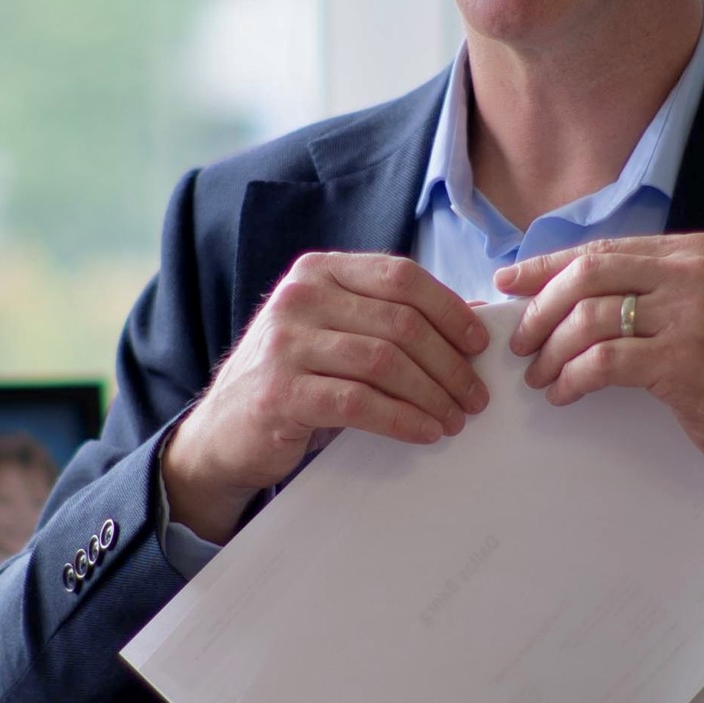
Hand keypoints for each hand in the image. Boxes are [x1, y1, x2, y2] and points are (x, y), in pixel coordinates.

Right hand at [164, 252, 496, 540]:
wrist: (224, 431)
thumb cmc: (294, 380)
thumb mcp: (338, 336)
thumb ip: (393, 320)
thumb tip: (474, 317)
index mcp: (319, 271)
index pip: (400, 276)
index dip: (448, 310)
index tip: (479, 344)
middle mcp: (299, 297)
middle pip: (400, 322)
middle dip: (449, 362)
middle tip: (474, 395)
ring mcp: (285, 343)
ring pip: (385, 361)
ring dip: (432, 394)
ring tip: (455, 418)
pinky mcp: (281, 392)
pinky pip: (360, 402)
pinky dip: (402, 419)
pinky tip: (425, 432)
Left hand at [499, 233, 703, 485]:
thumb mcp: (702, 311)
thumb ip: (651, 294)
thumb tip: (569, 297)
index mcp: (693, 253)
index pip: (603, 249)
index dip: (547, 266)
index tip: (509, 283)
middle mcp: (691, 273)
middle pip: (588, 273)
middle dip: (541, 309)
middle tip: (522, 343)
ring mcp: (690, 315)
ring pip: (589, 318)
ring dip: (551, 351)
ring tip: (541, 377)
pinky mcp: (684, 360)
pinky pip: (604, 361)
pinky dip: (572, 378)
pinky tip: (564, 393)